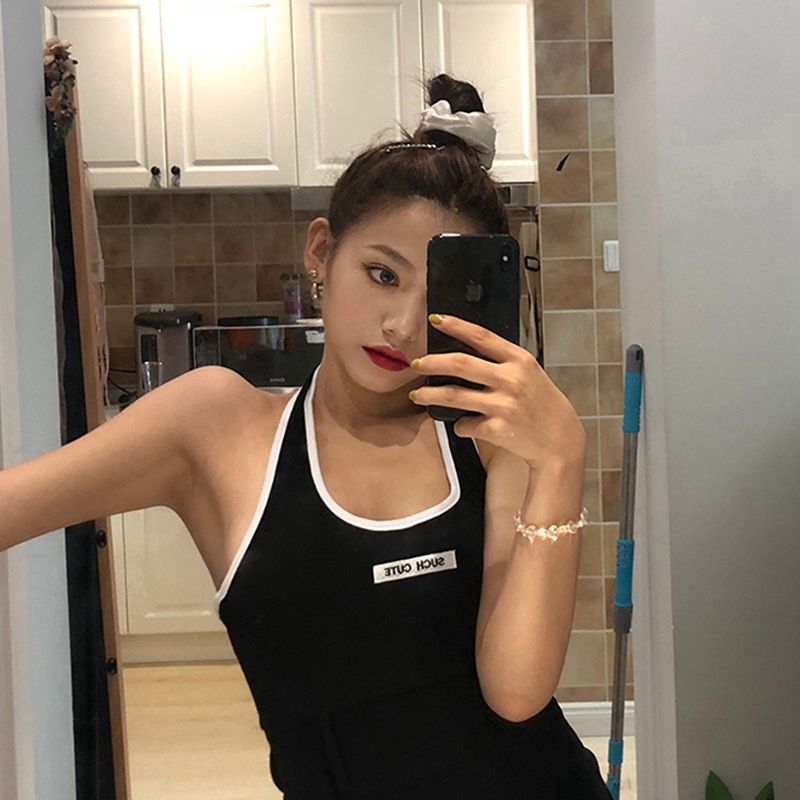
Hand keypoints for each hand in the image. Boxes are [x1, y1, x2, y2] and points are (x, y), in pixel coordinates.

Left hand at [409, 314, 585, 470]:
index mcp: (519, 360)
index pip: (482, 336)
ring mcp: (504, 405)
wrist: (560, 440)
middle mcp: (511, 379)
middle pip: (460, 364)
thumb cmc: (541, 404)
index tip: (436, 320)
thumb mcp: (529, 374)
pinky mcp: (498, 429)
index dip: (456, 326)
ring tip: (417, 396)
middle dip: (432, 362)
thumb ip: (501, 364)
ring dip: (430, 395)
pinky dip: (460, 425)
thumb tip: (461, 357)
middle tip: (416, 363)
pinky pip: (466, 424)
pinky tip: (463, 425)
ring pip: (455, 396)